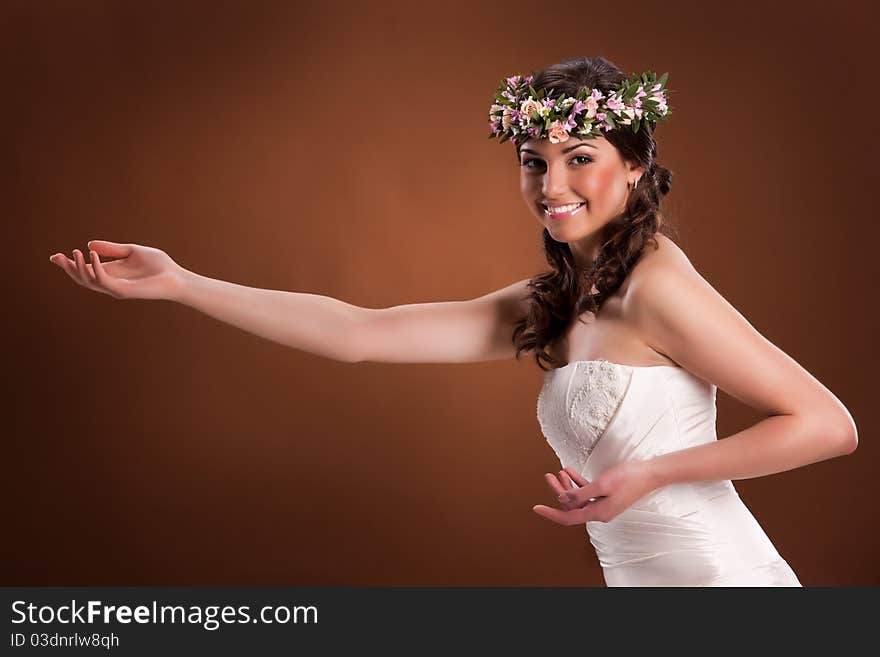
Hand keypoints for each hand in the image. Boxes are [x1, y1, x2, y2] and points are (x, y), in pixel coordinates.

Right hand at [49, 240, 186, 300]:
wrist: (176, 277)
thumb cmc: (159, 265)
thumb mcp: (132, 251)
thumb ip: (112, 249)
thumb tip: (90, 244)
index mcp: (112, 272)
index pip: (86, 269)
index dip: (70, 264)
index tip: (54, 256)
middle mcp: (111, 282)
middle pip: (82, 278)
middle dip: (69, 268)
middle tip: (57, 257)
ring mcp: (116, 288)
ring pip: (89, 281)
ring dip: (79, 268)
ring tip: (74, 252)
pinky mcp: (123, 290)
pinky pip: (103, 280)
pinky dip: (95, 268)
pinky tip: (91, 254)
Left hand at [532, 461, 657, 524]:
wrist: (650, 473)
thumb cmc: (629, 477)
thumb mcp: (602, 484)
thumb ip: (581, 493)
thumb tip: (564, 500)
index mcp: (598, 513)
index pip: (568, 517)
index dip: (550, 513)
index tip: (536, 508)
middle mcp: (599, 512)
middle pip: (572, 506)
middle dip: (558, 491)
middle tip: (548, 476)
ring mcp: (603, 504)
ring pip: (578, 498)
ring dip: (567, 485)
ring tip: (557, 472)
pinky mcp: (607, 496)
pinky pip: (587, 492)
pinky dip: (578, 482)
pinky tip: (569, 471)